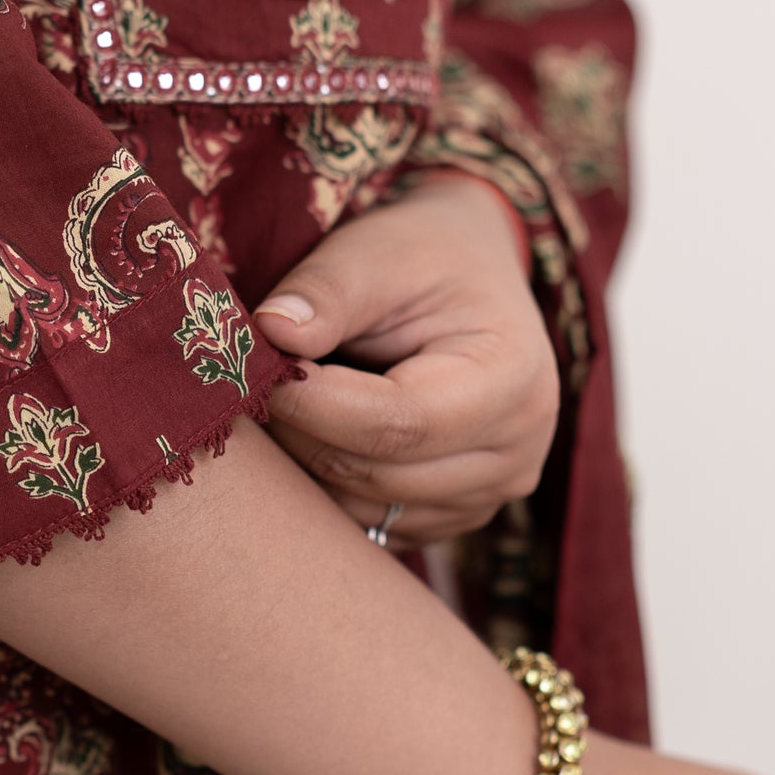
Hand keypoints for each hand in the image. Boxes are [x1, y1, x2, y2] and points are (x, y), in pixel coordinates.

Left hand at [254, 172, 559, 543]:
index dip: (314, 405)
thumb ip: (325, 290)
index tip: (258, 373)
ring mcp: (489, 496)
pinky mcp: (453, 517)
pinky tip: (321, 430)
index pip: (399, 423)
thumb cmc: (421, 260)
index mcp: (512, 379)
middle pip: (378, 471)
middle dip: (302, 429)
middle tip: (261, 381)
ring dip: (308, 460)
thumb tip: (271, 331)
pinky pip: (369, 523)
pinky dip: (328, 485)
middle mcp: (517, 452)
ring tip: (297, 397)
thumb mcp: (375, 251)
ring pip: (364, 506)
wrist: (467, 280)